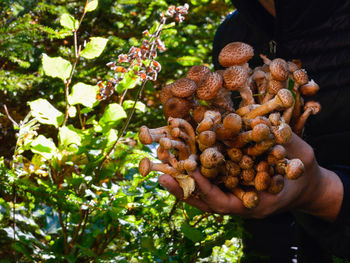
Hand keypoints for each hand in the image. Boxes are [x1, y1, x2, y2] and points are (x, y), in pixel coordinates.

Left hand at [159, 133, 343, 220]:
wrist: (303, 182)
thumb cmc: (303, 176)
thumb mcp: (300, 164)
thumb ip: (284, 150)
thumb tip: (265, 126)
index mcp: (250, 204)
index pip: (221, 201)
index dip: (205, 187)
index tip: (190, 171)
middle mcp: (235, 198)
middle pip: (203, 197)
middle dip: (183, 187)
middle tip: (161, 175)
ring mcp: (232, 188)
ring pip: (202, 186)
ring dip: (182, 174)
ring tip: (163, 160)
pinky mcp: (231, 175)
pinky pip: (210, 172)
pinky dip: (196, 162)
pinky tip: (182, 148)